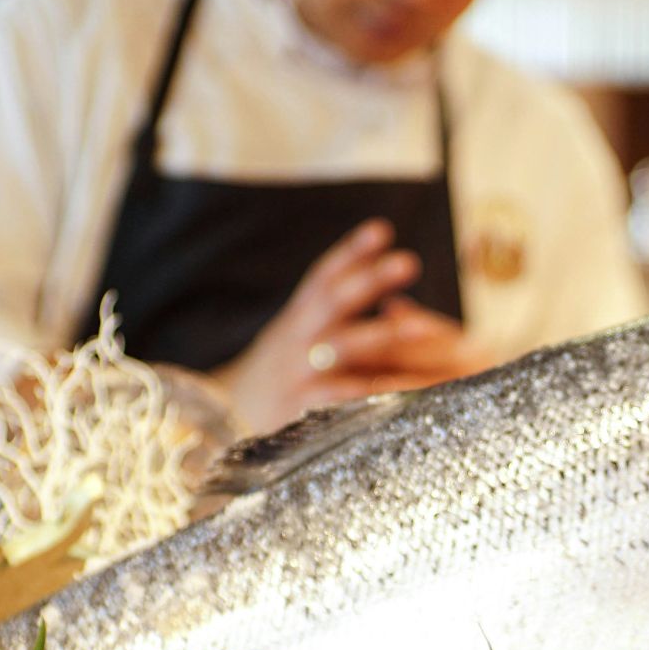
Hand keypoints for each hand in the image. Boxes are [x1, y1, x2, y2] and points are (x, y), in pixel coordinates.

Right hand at [212, 219, 489, 433]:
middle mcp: (297, 339)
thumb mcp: (295, 336)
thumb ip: (332, 315)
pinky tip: (403, 387)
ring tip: (422, 327)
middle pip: (334, 301)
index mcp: (298, 318)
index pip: (324, 277)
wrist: (227, 419)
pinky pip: (342, 398)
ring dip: (382, 335)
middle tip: (408, 262)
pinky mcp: (304, 408)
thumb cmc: (277, 374)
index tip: (382, 230)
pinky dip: (372, 392)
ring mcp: (299, 373)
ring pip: (342, 348)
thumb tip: (393, 301)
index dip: (351, 252)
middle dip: (371, 280)